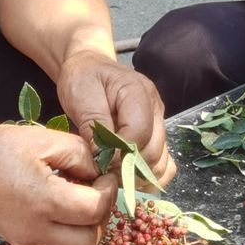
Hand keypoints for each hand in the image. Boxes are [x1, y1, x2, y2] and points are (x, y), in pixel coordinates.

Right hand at [0, 123, 117, 244]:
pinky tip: (58, 201)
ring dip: (86, 227)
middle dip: (101, 216)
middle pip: (89, 242)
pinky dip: (66, 228)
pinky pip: (55, 244)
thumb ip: (79, 153)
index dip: (108, 190)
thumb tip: (99, 170)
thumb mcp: (40, 139)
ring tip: (78, 196)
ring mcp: (26, 241)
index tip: (103, 173)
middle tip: (95, 189)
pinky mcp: (18, 242)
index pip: (96, 210)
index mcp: (45, 202)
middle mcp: (37, 230)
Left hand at [57, 51, 174, 187]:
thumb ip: (94, 125)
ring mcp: (160, 122)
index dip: (120, 153)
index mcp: (138, 91)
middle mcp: (156, 107)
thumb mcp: (80, 96)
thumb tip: (104, 158)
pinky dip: (148, 176)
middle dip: (128, 167)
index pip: (139, 132)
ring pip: (161, 161)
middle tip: (103, 172)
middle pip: (153, 150)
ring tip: (113, 174)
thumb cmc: (83, 79)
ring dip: (138, 175)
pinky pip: (164, 164)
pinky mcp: (157, 135)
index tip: (99, 161)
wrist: (89, 67)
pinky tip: (127, 176)